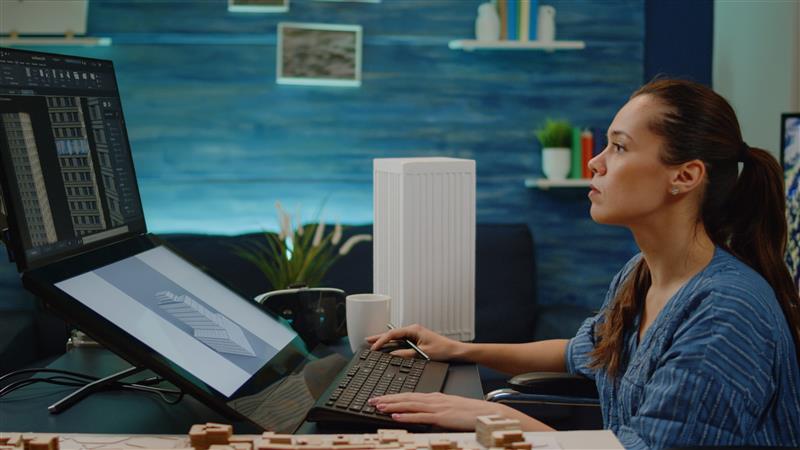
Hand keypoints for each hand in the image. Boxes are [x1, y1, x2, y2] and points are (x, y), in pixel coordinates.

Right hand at [366, 324, 463, 360]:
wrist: (454, 351)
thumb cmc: (443, 350)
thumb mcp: (422, 354)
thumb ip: (406, 354)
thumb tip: (392, 355)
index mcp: (414, 330)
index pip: (393, 334)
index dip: (382, 340)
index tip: (374, 347)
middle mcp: (413, 330)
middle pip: (392, 333)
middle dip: (379, 337)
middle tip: (367, 340)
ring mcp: (415, 334)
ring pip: (396, 337)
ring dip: (385, 340)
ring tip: (373, 343)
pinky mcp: (416, 339)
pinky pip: (401, 340)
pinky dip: (392, 343)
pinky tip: (387, 347)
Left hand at [368, 392, 506, 430]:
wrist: (486, 413)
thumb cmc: (469, 413)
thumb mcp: (449, 409)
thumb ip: (434, 410)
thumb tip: (420, 414)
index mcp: (434, 397)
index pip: (409, 395)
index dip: (393, 396)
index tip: (380, 398)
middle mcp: (433, 400)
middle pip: (406, 398)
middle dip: (387, 399)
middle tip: (372, 400)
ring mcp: (437, 408)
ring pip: (410, 404)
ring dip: (392, 405)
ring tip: (379, 406)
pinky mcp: (441, 417)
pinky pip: (420, 416)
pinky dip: (407, 415)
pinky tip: (396, 416)